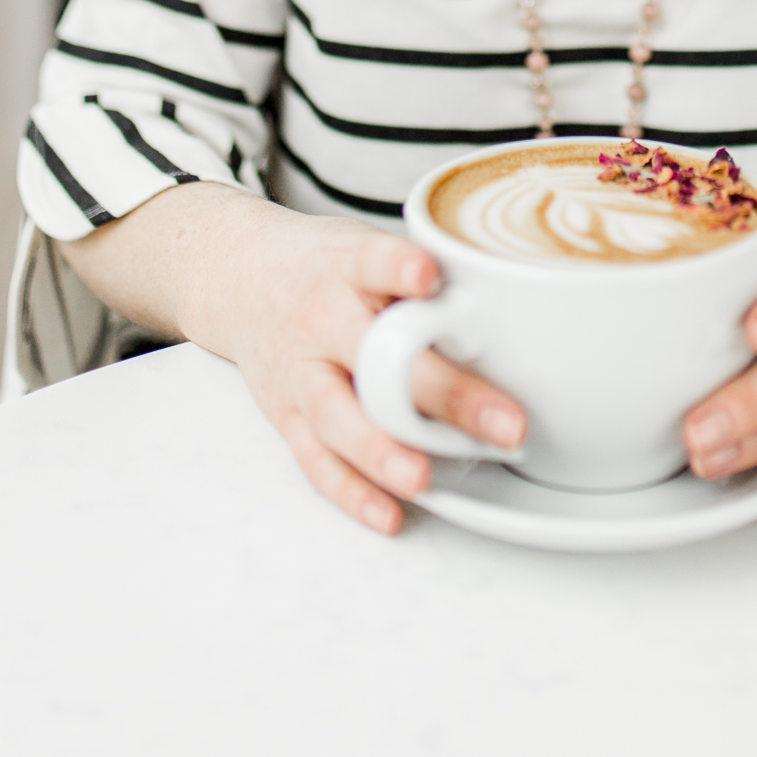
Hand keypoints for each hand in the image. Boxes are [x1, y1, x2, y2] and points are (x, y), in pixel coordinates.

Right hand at [60, 184, 525, 537]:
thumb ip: (425, 274)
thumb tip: (520, 306)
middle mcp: (321, 318)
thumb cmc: (324, 263)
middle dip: (443, 393)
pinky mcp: (287, 414)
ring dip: (384, 451)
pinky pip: (317, 461)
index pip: (372, 259)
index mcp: (347, 265)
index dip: (399, 268)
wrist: (236, 274)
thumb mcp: (365, 244)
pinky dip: (352, 491)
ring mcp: (301, 371)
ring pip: (339, 418)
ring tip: (425, 477)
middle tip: (504, 421)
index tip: (428, 278)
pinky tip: (390, 512)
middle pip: (378, 357)